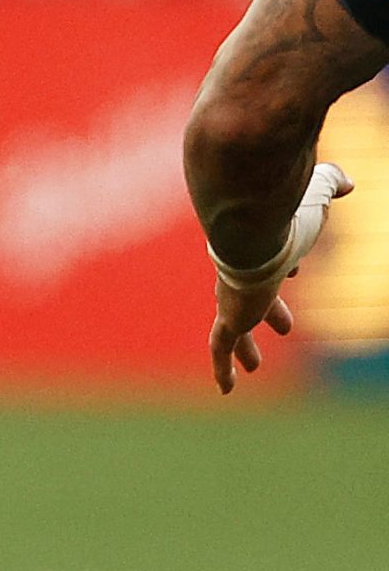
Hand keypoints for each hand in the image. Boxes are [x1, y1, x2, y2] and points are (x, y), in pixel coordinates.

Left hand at [210, 162, 353, 393]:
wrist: (249, 219)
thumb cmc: (284, 206)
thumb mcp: (315, 194)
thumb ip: (329, 184)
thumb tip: (348, 182)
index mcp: (261, 242)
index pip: (269, 260)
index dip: (285, 266)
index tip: (296, 271)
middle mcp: (240, 268)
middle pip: (250, 293)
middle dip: (268, 310)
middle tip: (282, 326)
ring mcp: (232, 292)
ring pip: (234, 323)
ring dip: (244, 345)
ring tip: (253, 366)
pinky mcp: (229, 313)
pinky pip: (222, 345)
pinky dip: (222, 367)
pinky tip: (225, 388)